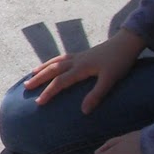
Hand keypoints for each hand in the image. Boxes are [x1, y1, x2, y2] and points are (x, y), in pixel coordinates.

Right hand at [24, 29, 144, 111]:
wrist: (127, 42)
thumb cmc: (120, 61)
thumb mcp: (110, 79)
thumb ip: (96, 94)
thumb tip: (83, 111)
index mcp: (81, 68)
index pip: (60, 82)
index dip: (48, 92)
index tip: (38, 103)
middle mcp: (76, 61)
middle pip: (52, 70)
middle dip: (38, 79)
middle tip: (26, 87)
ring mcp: (78, 56)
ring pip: (55, 62)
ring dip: (42, 68)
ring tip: (31, 74)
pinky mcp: (83, 54)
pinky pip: (62, 58)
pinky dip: (52, 62)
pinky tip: (51, 65)